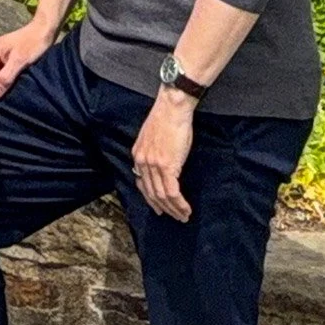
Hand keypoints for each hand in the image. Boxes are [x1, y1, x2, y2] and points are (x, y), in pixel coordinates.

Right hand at [0, 20, 56, 100]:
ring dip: (2, 82)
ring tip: (17, 78)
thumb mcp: (20, 61)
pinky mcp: (3, 61)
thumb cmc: (33, 43)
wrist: (44, 30)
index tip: (9, 84)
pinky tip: (17, 76)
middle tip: (13, 82)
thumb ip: (5, 78)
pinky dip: (6, 79)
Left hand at [131, 89, 197, 222]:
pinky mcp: (167, 166)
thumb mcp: (153, 138)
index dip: (150, 199)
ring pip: (162, 195)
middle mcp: (142, 162)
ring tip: (183, 216)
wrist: (172, 108)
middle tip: (175, 217)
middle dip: (163, 208)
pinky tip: (186, 209)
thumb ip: (153, 152)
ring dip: (174, 209)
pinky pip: (172, 192)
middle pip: (151, 193)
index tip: (158, 208)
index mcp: (138, 155)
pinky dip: (179, 204)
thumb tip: (161, 165)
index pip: (141, 184)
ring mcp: (153, 165)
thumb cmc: (167, 119)